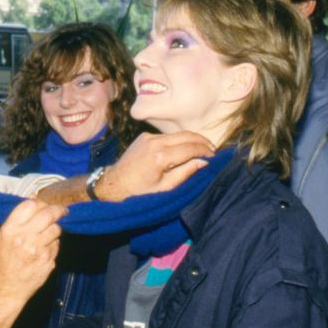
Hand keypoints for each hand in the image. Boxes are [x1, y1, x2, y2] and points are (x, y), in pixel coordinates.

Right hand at [0, 199, 63, 296]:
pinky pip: (57, 245)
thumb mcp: (4, 235)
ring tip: (49, 233)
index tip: (45, 204)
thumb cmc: (6, 259)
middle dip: (58, 210)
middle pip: (48, 214)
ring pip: (56, 229)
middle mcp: (23, 238)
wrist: (8, 286)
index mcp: (10, 229)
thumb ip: (19, 217)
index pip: (30, 205)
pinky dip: (54, 244)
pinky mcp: (48, 260)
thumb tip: (34, 197)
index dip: (40, 202)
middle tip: (62, 210)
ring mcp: (37, 250)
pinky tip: (45, 249)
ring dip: (55, 228)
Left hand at [98, 131, 213, 200]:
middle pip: (186, 135)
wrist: (112, 185)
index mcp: (160, 156)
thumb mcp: (165, 188)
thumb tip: (204, 162)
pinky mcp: (144, 136)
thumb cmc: (139, 192)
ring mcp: (148, 137)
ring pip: (177, 134)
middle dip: (202, 142)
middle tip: (213, 151)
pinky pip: (167, 136)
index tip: (215, 157)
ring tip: (202, 150)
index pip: (190, 148)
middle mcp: (154, 142)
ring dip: (191, 140)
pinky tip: (184, 150)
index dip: (206, 151)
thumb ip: (185, 173)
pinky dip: (179, 141)